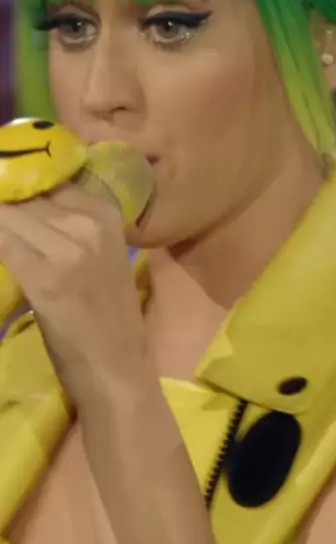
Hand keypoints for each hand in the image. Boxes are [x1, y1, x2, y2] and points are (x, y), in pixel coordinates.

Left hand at [0, 184, 146, 403]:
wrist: (116, 367)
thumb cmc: (106, 316)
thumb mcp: (100, 255)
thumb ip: (68, 223)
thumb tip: (22, 200)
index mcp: (106, 212)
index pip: (49, 177)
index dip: (17, 181)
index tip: (6, 188)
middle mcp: (89, 222)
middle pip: (26, 194)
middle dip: (3, 201)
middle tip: (1, 217)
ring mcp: (67, 248)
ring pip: (9, 214)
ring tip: (1, 236)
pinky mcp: (45, 278)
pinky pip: (3, 243)